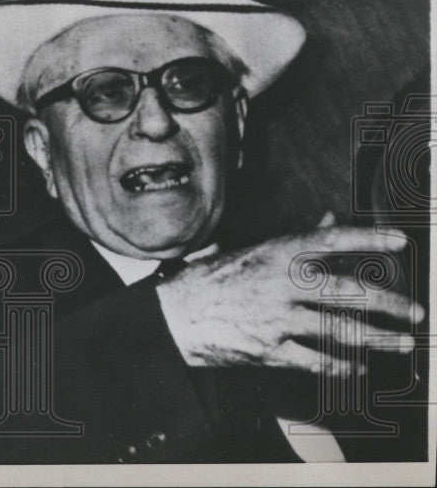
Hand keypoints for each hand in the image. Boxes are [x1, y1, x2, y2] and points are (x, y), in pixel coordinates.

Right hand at [155, 219, 423, 375]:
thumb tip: (329, 220)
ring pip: (339, 330)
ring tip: (401, 343)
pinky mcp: (268, 349)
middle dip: (389, 303)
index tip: (401, 242)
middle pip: (348, 292)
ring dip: (377, 339)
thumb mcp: (253, 251)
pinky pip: (316, 360)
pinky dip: (342, 365)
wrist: (174, 315)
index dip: (369, 239)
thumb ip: (298, 239)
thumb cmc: (213, 279)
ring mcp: (275, 318)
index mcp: (276, 252)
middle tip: (414, 312)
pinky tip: (358, 366)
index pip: (331, 240)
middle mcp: (279, 283)